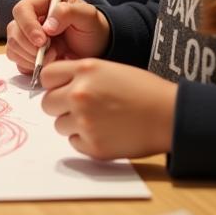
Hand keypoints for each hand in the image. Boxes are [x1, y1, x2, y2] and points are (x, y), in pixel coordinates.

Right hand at [6, 0, 110, 72]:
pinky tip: (46, 63)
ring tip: (53, 57)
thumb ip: (68, 13)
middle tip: (53, 53)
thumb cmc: (92, 28)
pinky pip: (15, 58)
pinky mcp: (25, 49)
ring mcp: (25, 32)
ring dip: (30, 57)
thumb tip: (47, 26)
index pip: (22, 9)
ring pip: (13, 45)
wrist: (95, 48)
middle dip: (31, 46)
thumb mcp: (88, 16)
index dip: (28, 26)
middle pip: (14, 29)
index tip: (42, 42)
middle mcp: (30, 14)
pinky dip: (28, 64)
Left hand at [40, 59, 176, 159]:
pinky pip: (74, 143)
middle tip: (79, 108)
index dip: (53, 84)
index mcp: (84, 70)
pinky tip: (105, 132)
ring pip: (59, 125)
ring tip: (98, 119)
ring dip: (73, 124)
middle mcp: (79, 94)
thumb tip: (56, 87)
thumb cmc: (142, 89)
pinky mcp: (93, 146)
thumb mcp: (107, 68)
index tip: (61, 89)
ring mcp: (85, 121)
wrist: (169, 115)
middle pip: (47, 103)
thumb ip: (79, 75)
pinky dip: (85, 140)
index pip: (46, 76)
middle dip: (59, 106)